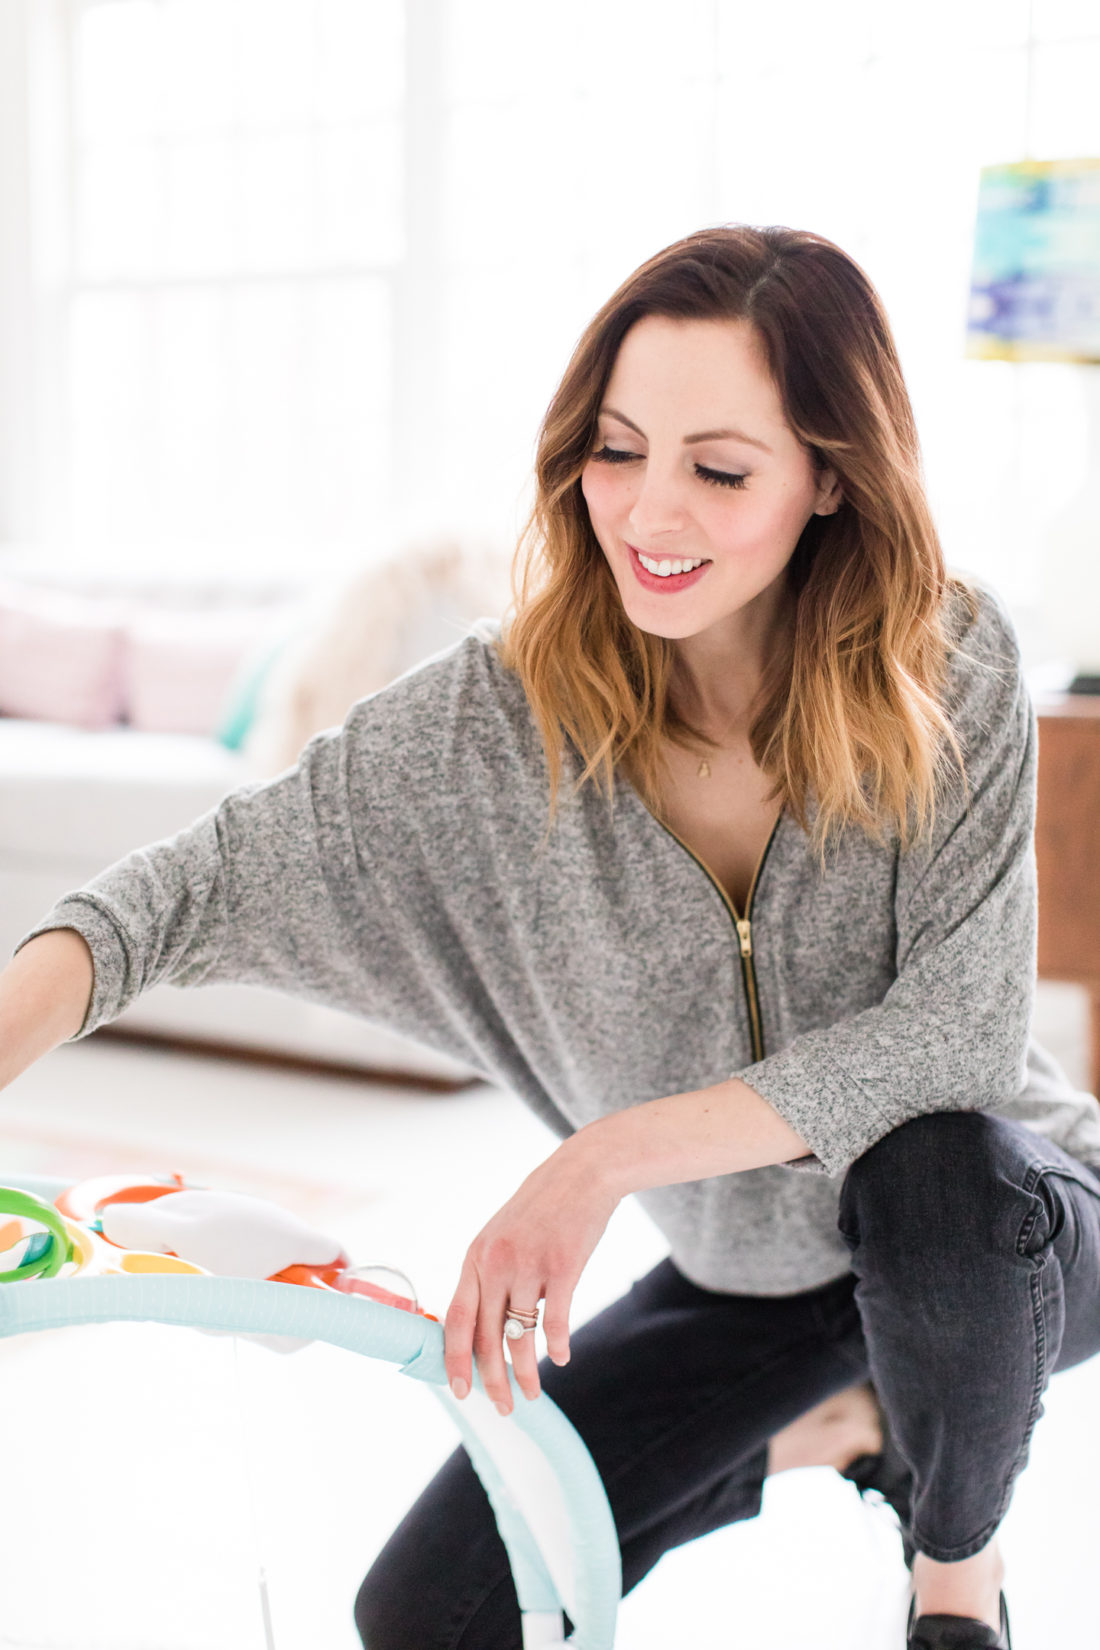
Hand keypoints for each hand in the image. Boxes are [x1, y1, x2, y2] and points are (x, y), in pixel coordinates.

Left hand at [443, 1135, 618, 1415]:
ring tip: (530, 1395)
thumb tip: (482, 1325)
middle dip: (492, 1379)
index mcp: (475, 1257)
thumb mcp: (501, 1235)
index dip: (455, 1359)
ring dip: (525, 1372)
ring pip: (520, 1335)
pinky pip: (556, 1320)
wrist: (582, 1172)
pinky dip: (557, 1345)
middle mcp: (496, 1263)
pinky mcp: (563, 1265)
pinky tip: (560, 1359)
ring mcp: (529, 1264)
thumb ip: (489, 1275)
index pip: (456, 1320)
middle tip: (502, 1407)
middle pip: (487, 1337)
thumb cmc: (541, 1208)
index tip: (460, 1391)